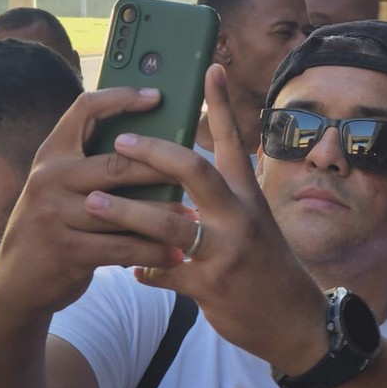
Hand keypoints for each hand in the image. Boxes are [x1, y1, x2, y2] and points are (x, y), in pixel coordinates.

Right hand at [0, 86, 184, 315]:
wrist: (17, 284)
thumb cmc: (57, 226)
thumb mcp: (63, 188)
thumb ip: (95, 166)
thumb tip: (158, 146)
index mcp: (52, 154)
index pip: (85, 109)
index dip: (122, 97)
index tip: (157, 95)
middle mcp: (49, 178)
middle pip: (118, 162)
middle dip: (162, 168)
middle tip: (197, 172)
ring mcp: (53, 215)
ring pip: (126, 209)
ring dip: (164, 215)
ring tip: (193, 217)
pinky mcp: (66, 250)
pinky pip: (122, 247)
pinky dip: (153, 252)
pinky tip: (176, 254)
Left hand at [83, 65, 328, 374]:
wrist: (294, 320)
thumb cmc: (268, 266)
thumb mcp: (256, 224)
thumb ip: (224, 201)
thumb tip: (183, 181)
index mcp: (250, 196)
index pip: (236, 140)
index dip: (222, 103)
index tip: (210, 67)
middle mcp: (240, 217)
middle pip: (194, 170)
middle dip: (153, 153)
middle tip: (120, 142)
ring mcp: (225, 251)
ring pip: (167, 223)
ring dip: (125, 211)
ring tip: (92, 203)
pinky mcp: (210, 286)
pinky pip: (162, 271)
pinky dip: (141, 268)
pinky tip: (129, 268)